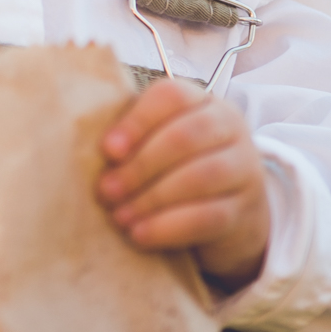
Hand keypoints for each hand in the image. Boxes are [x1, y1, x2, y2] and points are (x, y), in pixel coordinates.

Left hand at [96, 77, 269, 291]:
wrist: (232, 211)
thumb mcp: (159, 143)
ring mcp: (244, 168)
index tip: (107, 150)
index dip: (137, 121)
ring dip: (152, 198)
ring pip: (200, 176)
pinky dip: (169, 227)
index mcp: (202, 101)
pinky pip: (208, 216)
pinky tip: (141, 235)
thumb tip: (84, 149)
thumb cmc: (179, 169)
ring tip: (120, 216)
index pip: (171, 96)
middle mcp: (229, 128)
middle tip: (106, 191)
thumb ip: (132, 138)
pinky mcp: (246, 211)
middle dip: (140, 166)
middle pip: (185, 137)